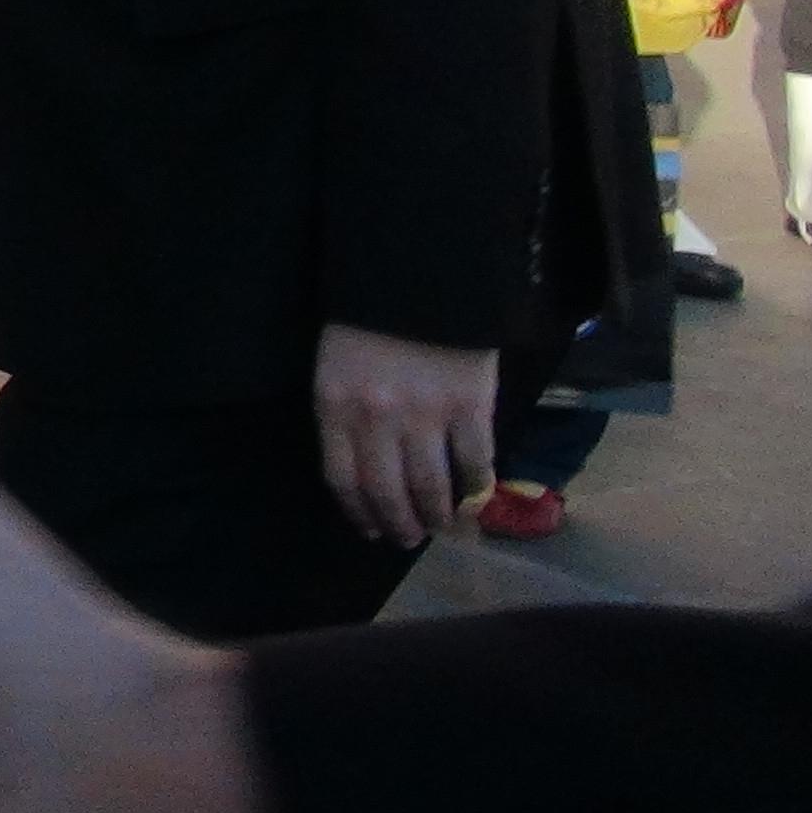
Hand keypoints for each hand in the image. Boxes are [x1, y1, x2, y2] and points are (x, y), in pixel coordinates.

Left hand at [309, 322, 494, 547]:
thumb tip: (364, 464)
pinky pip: (475, 462)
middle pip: (386, 491)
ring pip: (430, 485)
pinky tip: (476, 498)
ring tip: (441, 527)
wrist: (417, 273)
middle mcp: (377, 419)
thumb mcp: (335, 364)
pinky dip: (476, 487)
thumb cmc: (368, 316)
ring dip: (437, 515)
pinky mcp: (471, 406)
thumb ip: (344, 412)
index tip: (371, 530)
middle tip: (408, 539)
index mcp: (335, 406)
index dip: (358, 512)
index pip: (342, 478)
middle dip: (398, 524)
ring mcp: (426, 415)